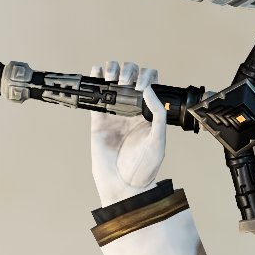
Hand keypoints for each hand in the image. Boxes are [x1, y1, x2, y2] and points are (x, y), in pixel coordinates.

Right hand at [89, 61, 167, 205]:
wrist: (123, 184)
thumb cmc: (144, 168)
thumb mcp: (158, 141)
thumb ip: (157, 114)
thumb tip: (147, 89)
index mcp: (148, 112)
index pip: (150, 83)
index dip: (146, 76)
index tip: (140, 87)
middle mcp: (132, 108)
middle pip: (130, 75)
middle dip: (128, 71)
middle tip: (126, 85)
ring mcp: (115, 111)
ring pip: (112, 79)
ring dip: (112, 70)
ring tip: (113, 79)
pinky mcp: (99, 118)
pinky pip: (96, 93)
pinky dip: (95, 77)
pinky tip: (98, 73)